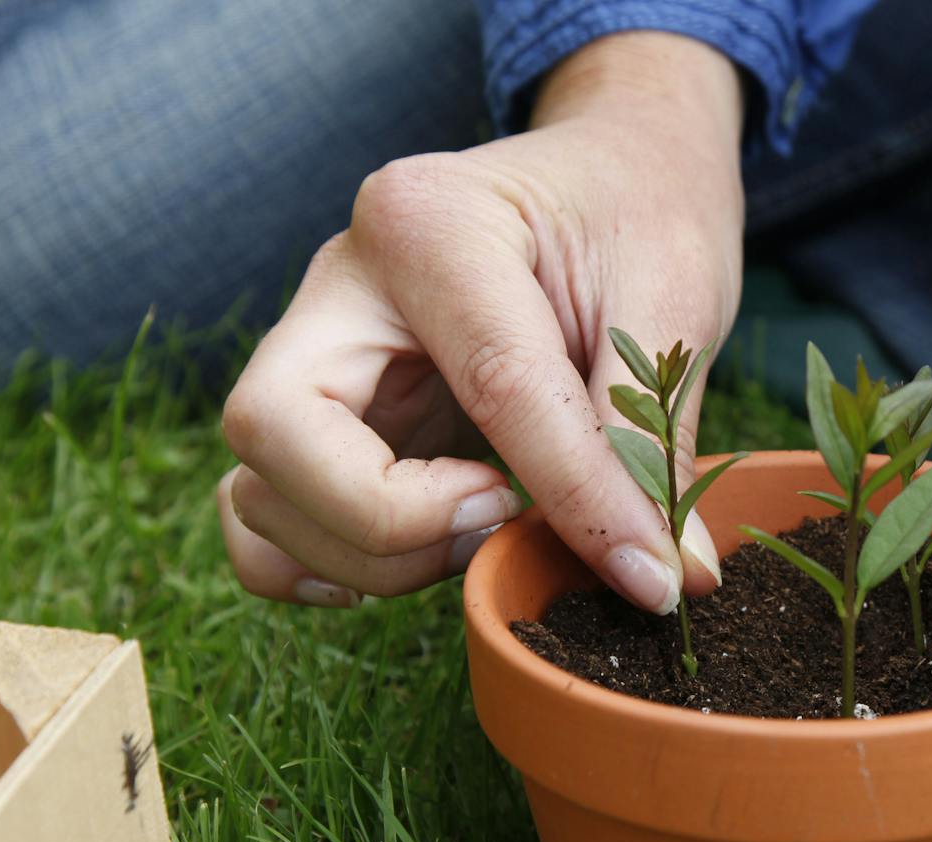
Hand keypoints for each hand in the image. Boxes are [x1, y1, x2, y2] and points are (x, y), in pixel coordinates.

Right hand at [217, 32, 742, 608]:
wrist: (612, 172)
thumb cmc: (640, 214)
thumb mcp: (674, 298)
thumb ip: (652, 437)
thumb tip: (660, 578)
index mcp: (430, 220)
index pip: (491, 386)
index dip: (577, 500)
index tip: (650, 573)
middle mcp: (339, 281)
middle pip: (276, 432)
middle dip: (392, 522)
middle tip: (506, 516)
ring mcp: (313, 347)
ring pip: (258, 491)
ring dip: (368, 557)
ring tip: (486, 530)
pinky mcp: (319, 411)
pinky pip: (257, 514)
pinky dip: (314, 563)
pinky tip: (414, 560)